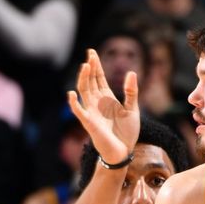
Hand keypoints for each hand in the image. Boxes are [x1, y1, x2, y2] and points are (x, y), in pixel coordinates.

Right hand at [68, 49, 139, 163]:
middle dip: (90, 68)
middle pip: (90, 81)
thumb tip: (131, 72)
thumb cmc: (127, 132)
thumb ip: (131, 92)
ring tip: (85, 66)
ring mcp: (92, 111)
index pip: (98, 78)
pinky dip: (74, 104)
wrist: (124, 151)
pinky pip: (79, 112)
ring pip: (84, 91)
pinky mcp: (90, 123)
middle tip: (90, 54)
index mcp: (107, 98)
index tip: (92, 53)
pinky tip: (72, 94)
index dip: (96, 65)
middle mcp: (97, 102)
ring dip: (83, 79)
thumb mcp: (132, 109)